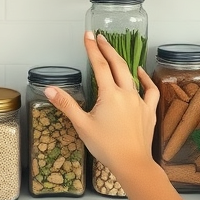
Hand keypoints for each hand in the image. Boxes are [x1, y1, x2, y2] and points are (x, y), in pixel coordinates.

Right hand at [45, 31, 159, 176]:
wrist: (132, 163)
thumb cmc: (106, 147)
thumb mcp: (82, 125)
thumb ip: (66, 105)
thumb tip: (49, 89)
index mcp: (109, 95)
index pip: (100, 65)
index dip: (92, 49)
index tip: (88, 35)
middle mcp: (126, 94)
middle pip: (117, 64)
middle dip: (107, 48)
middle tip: (99, 37)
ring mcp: (139, 101)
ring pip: (131, 75)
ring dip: (122, 61)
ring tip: (114, 52)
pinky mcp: (148, 111)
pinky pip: (149, 90)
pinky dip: (144, 79)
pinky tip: (140, 73)